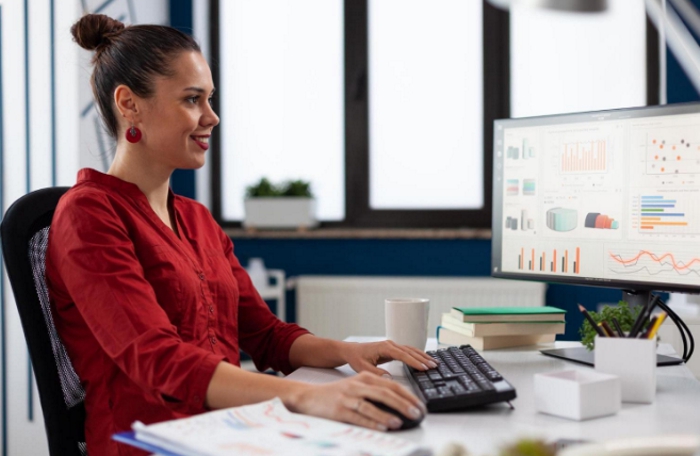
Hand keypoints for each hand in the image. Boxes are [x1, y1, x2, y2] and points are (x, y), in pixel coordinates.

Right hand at [291, 371, 424, 430]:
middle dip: (403, 404)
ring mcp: (348, 397)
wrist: (309, 396)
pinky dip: (371, 422)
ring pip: (371, 405)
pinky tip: (381, 427)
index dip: (407, 395)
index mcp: (365, 377)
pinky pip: (358, 416)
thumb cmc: (337, 394)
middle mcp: (358, 385)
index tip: (420, 405)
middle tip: (416, 413)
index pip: (391, 385)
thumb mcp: (358, 386)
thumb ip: (377, 391)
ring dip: (387, 414)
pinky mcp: (339, 409)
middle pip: (384, 393)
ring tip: (400, 422)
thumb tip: (401, 403)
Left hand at [342, 340, 437, 375]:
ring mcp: (392, 346)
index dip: (413, 361)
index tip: (423, 368)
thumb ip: (375, 373)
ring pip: (411, 350)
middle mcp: (390, 344)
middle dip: (422, 358)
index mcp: (384, 347)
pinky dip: (417, 355)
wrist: (351, 351)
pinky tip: (424, 360)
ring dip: (422, 356)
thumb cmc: (356, 358)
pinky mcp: (393, 349)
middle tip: (434, 366)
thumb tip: (389, 378)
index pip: (402, 354)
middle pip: (410, 351)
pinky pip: (408, 351)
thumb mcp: (363, 368)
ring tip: (434, 362)